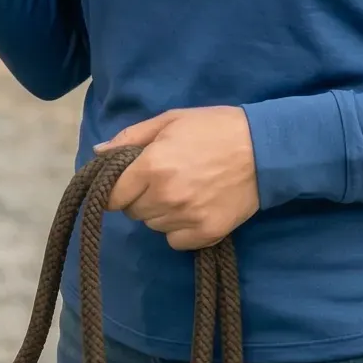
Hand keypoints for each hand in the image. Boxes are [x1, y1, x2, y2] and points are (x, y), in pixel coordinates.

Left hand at [98, 106, 258, 249]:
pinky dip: (180, 229)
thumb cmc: (212, 128)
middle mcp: (166, 197)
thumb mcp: (168, 122)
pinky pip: (176, 241)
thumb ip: (130, 139)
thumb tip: (98, 153)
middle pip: (133, 212)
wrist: (264, 148)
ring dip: (160, 213)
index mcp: (151, 167)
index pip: (112, 197)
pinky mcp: (209, 233)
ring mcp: (188, 218)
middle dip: (139, 197)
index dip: (116, 190)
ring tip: (182, 191)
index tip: (127, 182)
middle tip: (160, 180)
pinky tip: (194, 208)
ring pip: (154, 226)